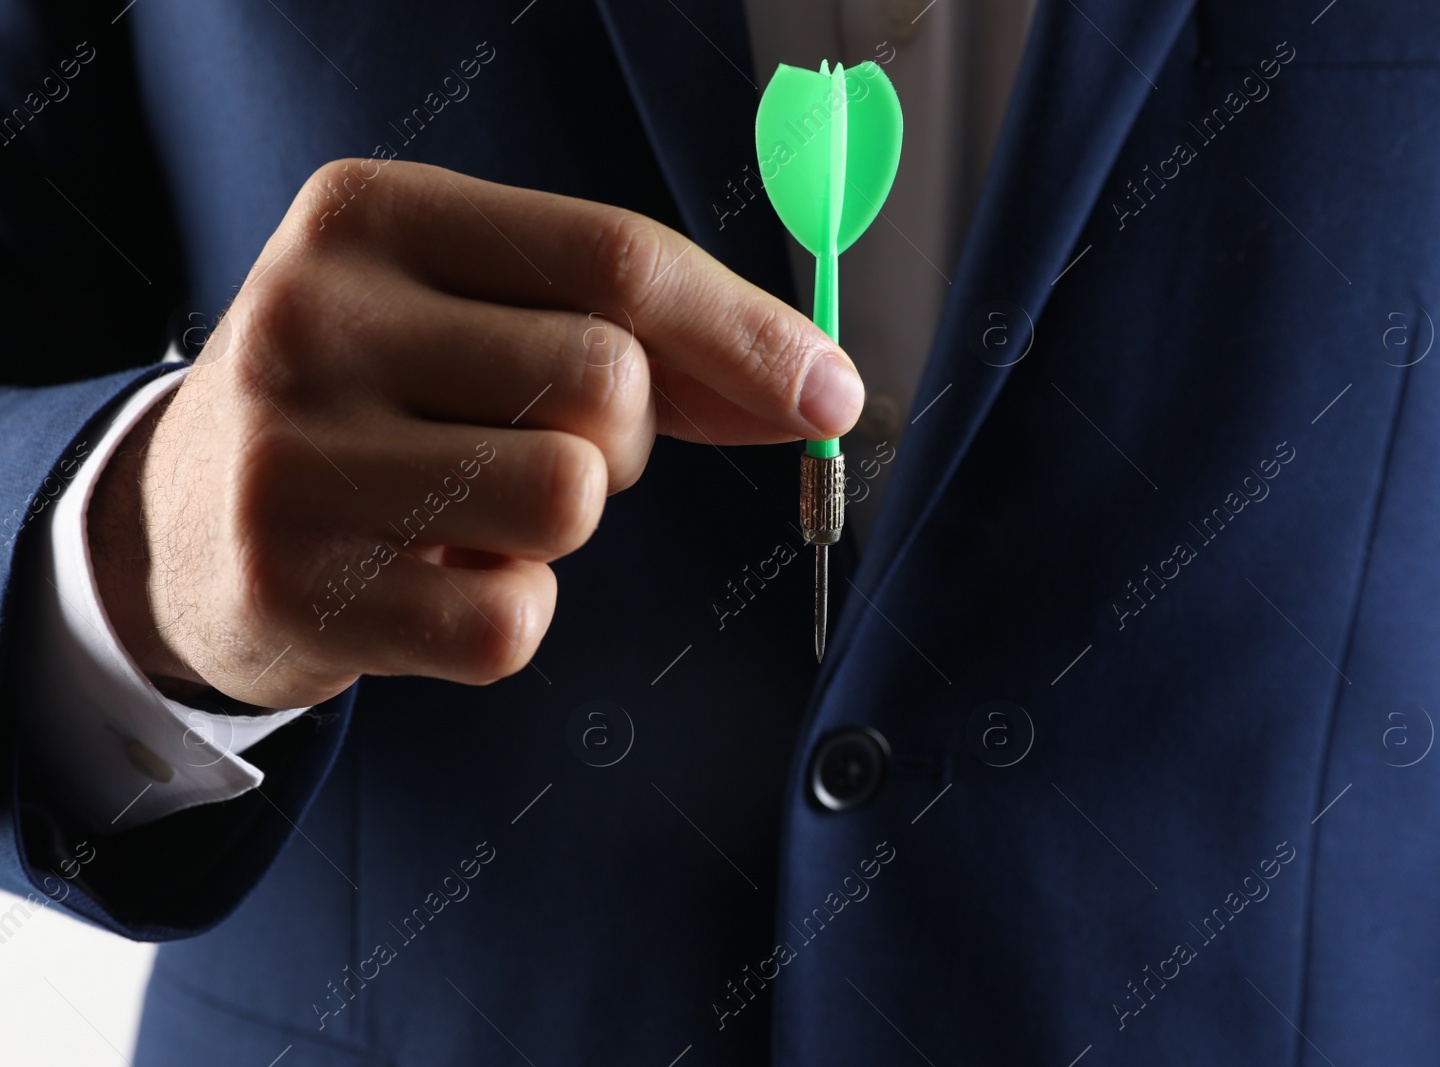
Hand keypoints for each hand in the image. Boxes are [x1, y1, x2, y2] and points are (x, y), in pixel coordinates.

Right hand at [89, 160, 862, 708]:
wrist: (184, 523)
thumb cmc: (376, 400)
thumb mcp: (470, 315)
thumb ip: (638, 333)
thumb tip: (817, 387)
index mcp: (370, 215)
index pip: (612, 257)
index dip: (747, 331)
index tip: (829, 392)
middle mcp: (314, 319)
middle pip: (605, 382)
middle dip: (625, 436)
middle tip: (543, 443)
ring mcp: (293, 459)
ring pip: (570, 499)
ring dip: (567, 522)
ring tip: (479, 508)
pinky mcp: (298, 590)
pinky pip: (514, 623)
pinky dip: (513, 614)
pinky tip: (434, 580)